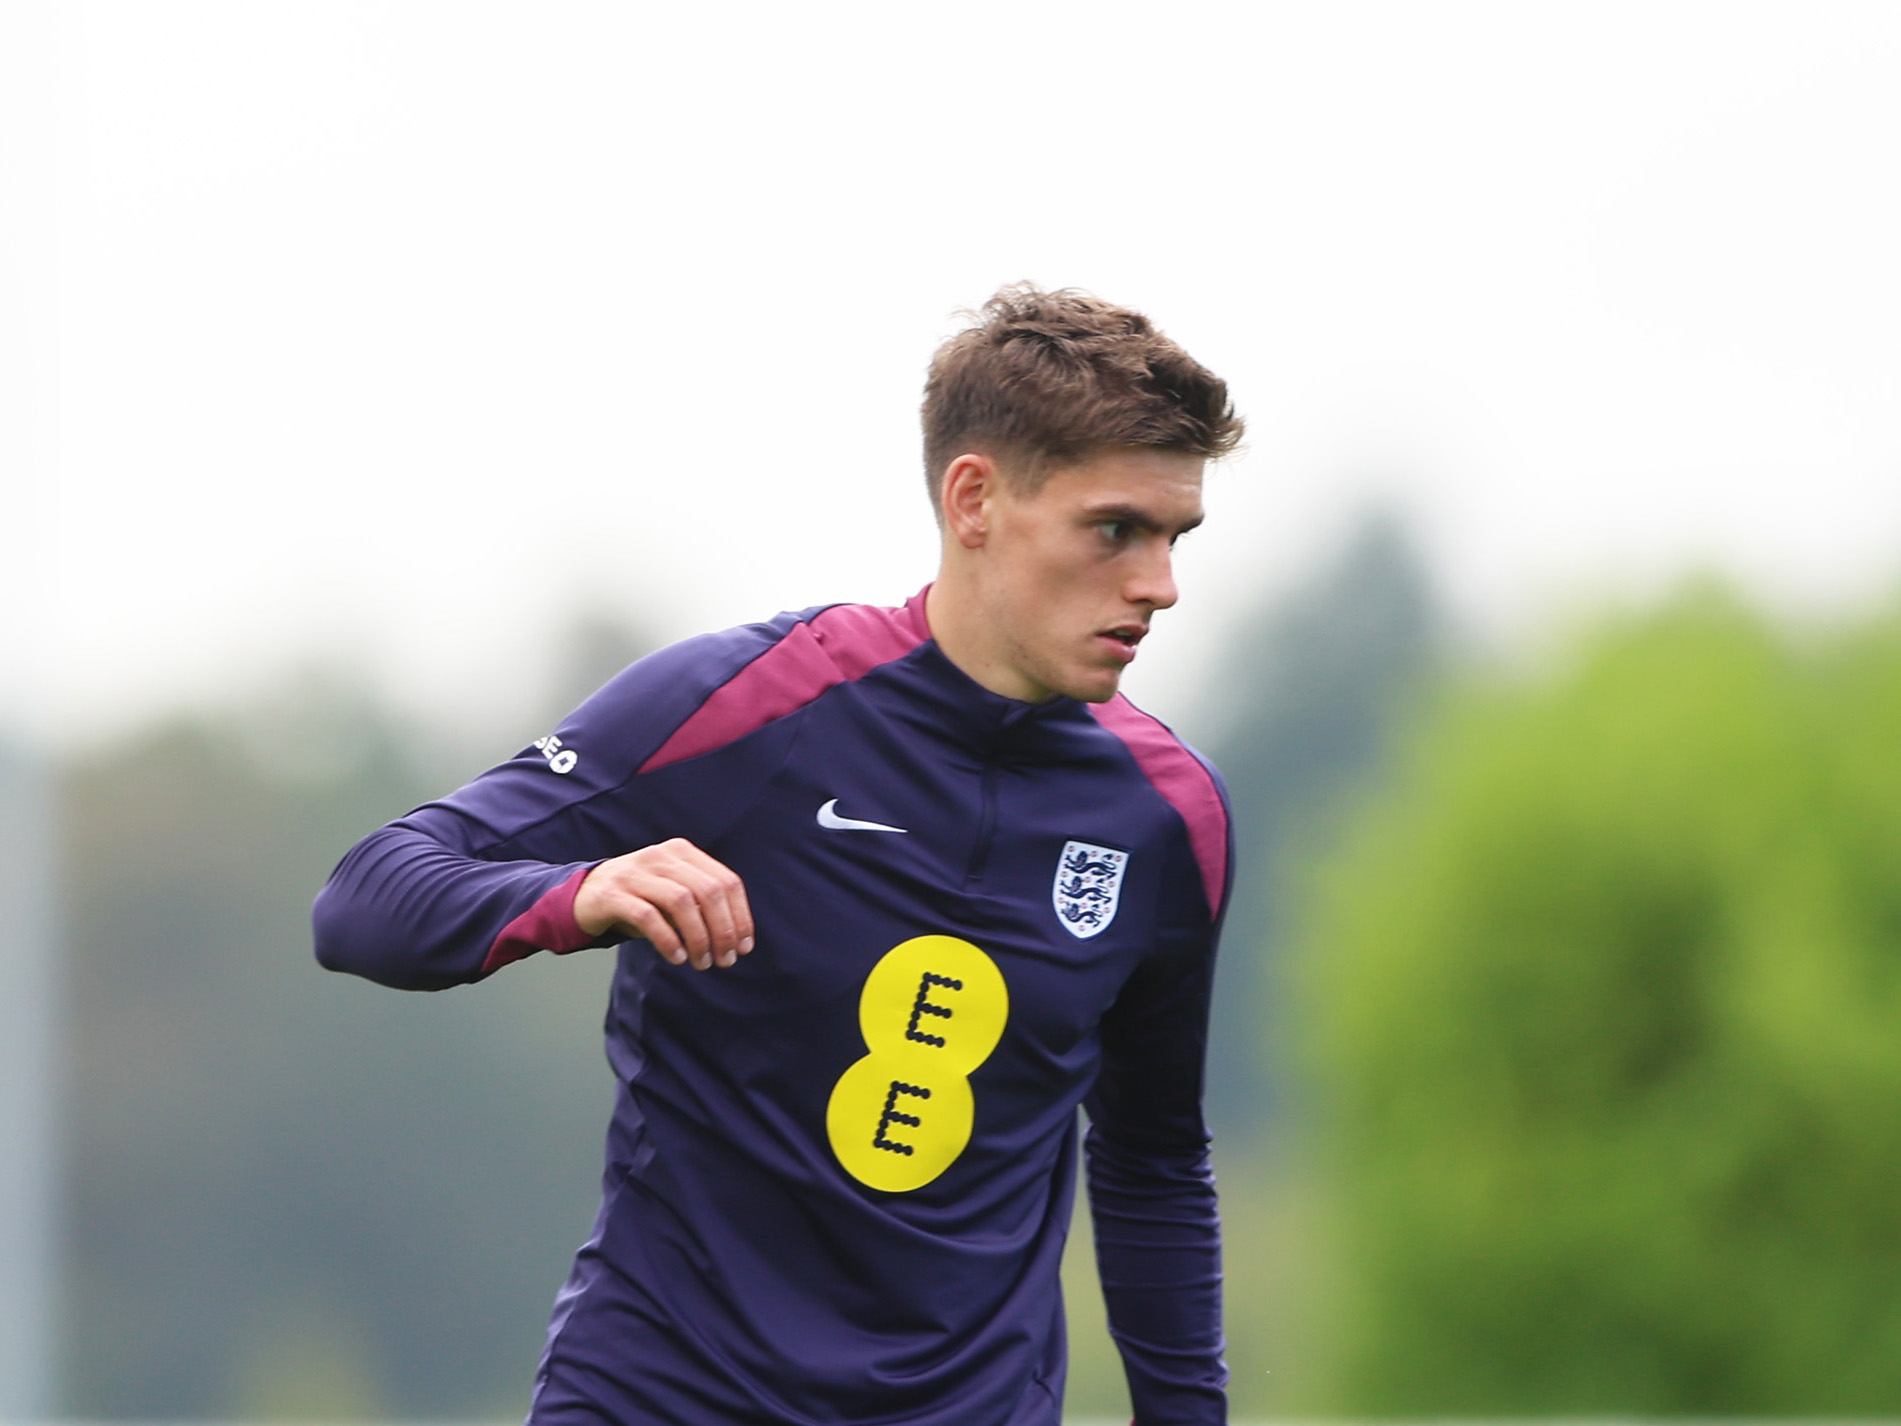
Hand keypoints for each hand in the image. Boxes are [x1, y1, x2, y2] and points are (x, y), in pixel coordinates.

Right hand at [572, 838, 754, 970]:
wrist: (584, 896)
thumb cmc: (640, 899)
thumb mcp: (673, 895)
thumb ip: (702, 907)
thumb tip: (737, 940)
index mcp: (682, 853)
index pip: (726, 881)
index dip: (741, 917)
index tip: (744, 947)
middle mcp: (660, 857)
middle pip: (708, 891)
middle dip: (723, 930)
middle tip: (725, 960)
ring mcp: (635, 873)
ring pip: (681, 902)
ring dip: (699, 938)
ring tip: (701, 962)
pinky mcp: (613, 894)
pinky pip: (649, 917)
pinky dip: (668, 940)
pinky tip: (677, 958)